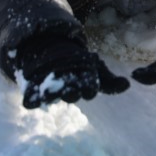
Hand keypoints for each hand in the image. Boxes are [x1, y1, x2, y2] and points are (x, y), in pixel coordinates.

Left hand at [10, 34, 129, 108]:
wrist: (53, 55)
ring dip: (50, 95)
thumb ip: (110, 80)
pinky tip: (28, 101)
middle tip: (70, 90)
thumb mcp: (96, 68)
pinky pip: (31, 99)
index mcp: (84, 86)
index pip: (89, 89)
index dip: (89, 88)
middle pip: (70, 94)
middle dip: (70, 92)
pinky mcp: (33, 91)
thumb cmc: (79, 66)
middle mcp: (68, 92)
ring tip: (48, 92)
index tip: (89, 87)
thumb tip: (127, 85)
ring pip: (52, 96)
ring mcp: (50, 92)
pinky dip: (30, 100)